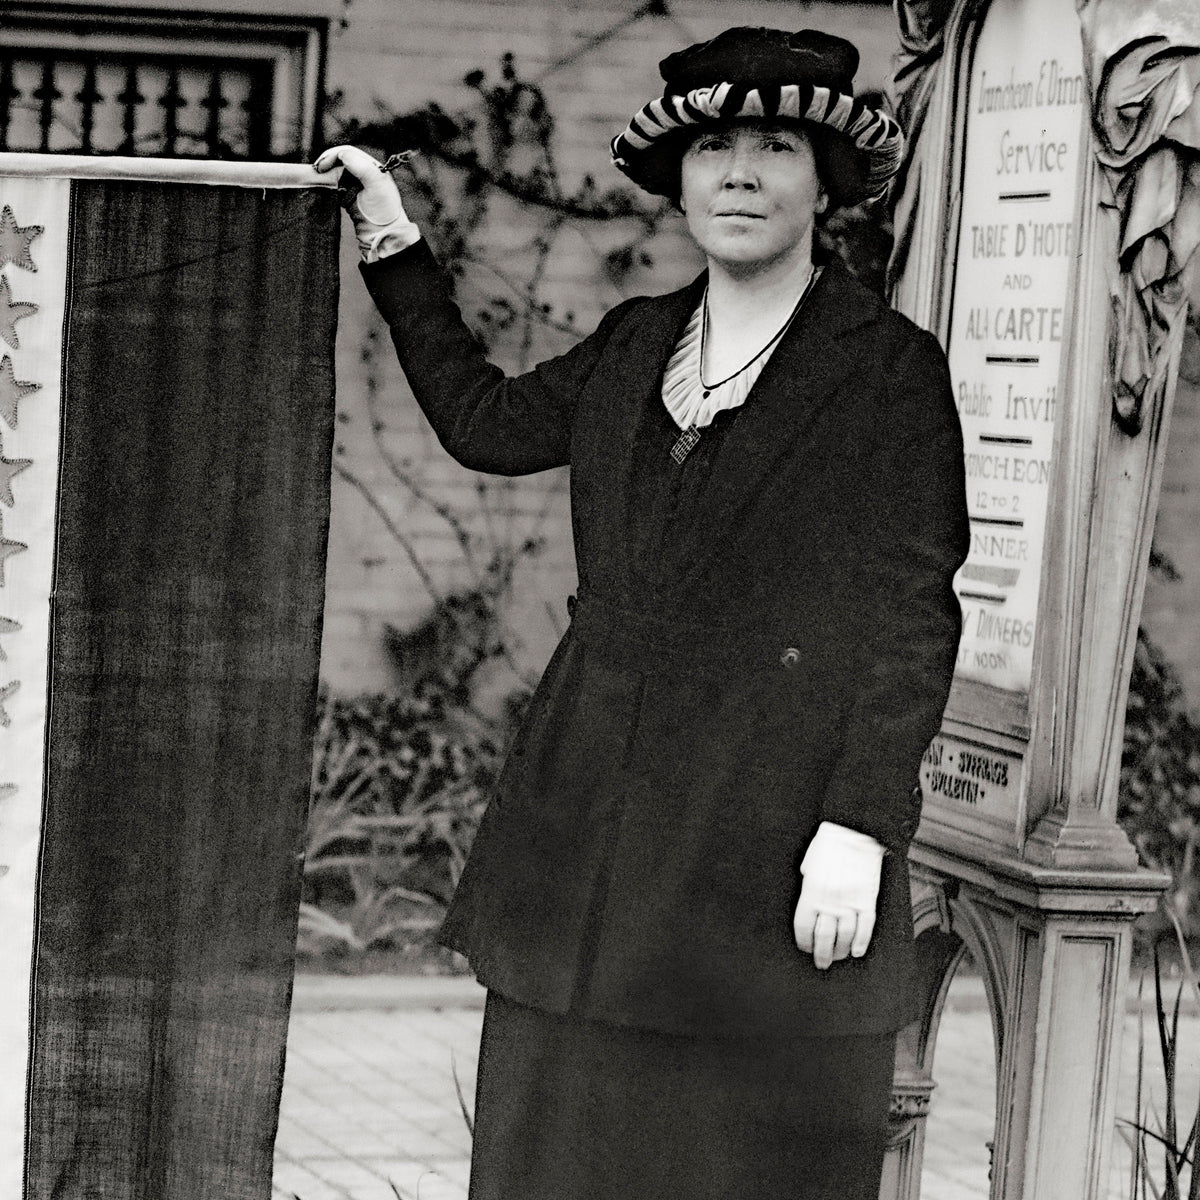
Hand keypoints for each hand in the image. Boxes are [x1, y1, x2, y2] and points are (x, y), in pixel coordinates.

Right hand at [313, 145, 405, 222]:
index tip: (322, 166)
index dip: (333, 156)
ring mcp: (356, 185)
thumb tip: (342, 154)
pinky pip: (335, 185)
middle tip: (316, 171)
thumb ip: (362, 168)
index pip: (349, 153)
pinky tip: (323, 187)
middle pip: (340, 160)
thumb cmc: (384, 211)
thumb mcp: (376, 186)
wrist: (383, 235)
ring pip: (336, 172)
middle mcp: (365, 173)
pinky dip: (328, 184)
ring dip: (326, 173)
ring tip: (317, 177)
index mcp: (373, 167)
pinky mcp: (350, 197)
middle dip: (327, 163)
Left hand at [793, 821, 883, 969]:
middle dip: (821, 954)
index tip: (805, 948)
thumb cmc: (829, 844)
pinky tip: (856, 951)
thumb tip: (809, 900)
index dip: (803, 942)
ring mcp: (850, 901)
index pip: (804, 927)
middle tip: (820, 963)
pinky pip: (866, 927)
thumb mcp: (809, 863)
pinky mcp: (867, 899)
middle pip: (824, 937)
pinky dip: (861, 942)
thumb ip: (808, 884)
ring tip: (837, 957)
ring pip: (845, 936)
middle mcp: (830, 900)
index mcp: (812, 891)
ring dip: (840, 951)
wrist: (856, 830)